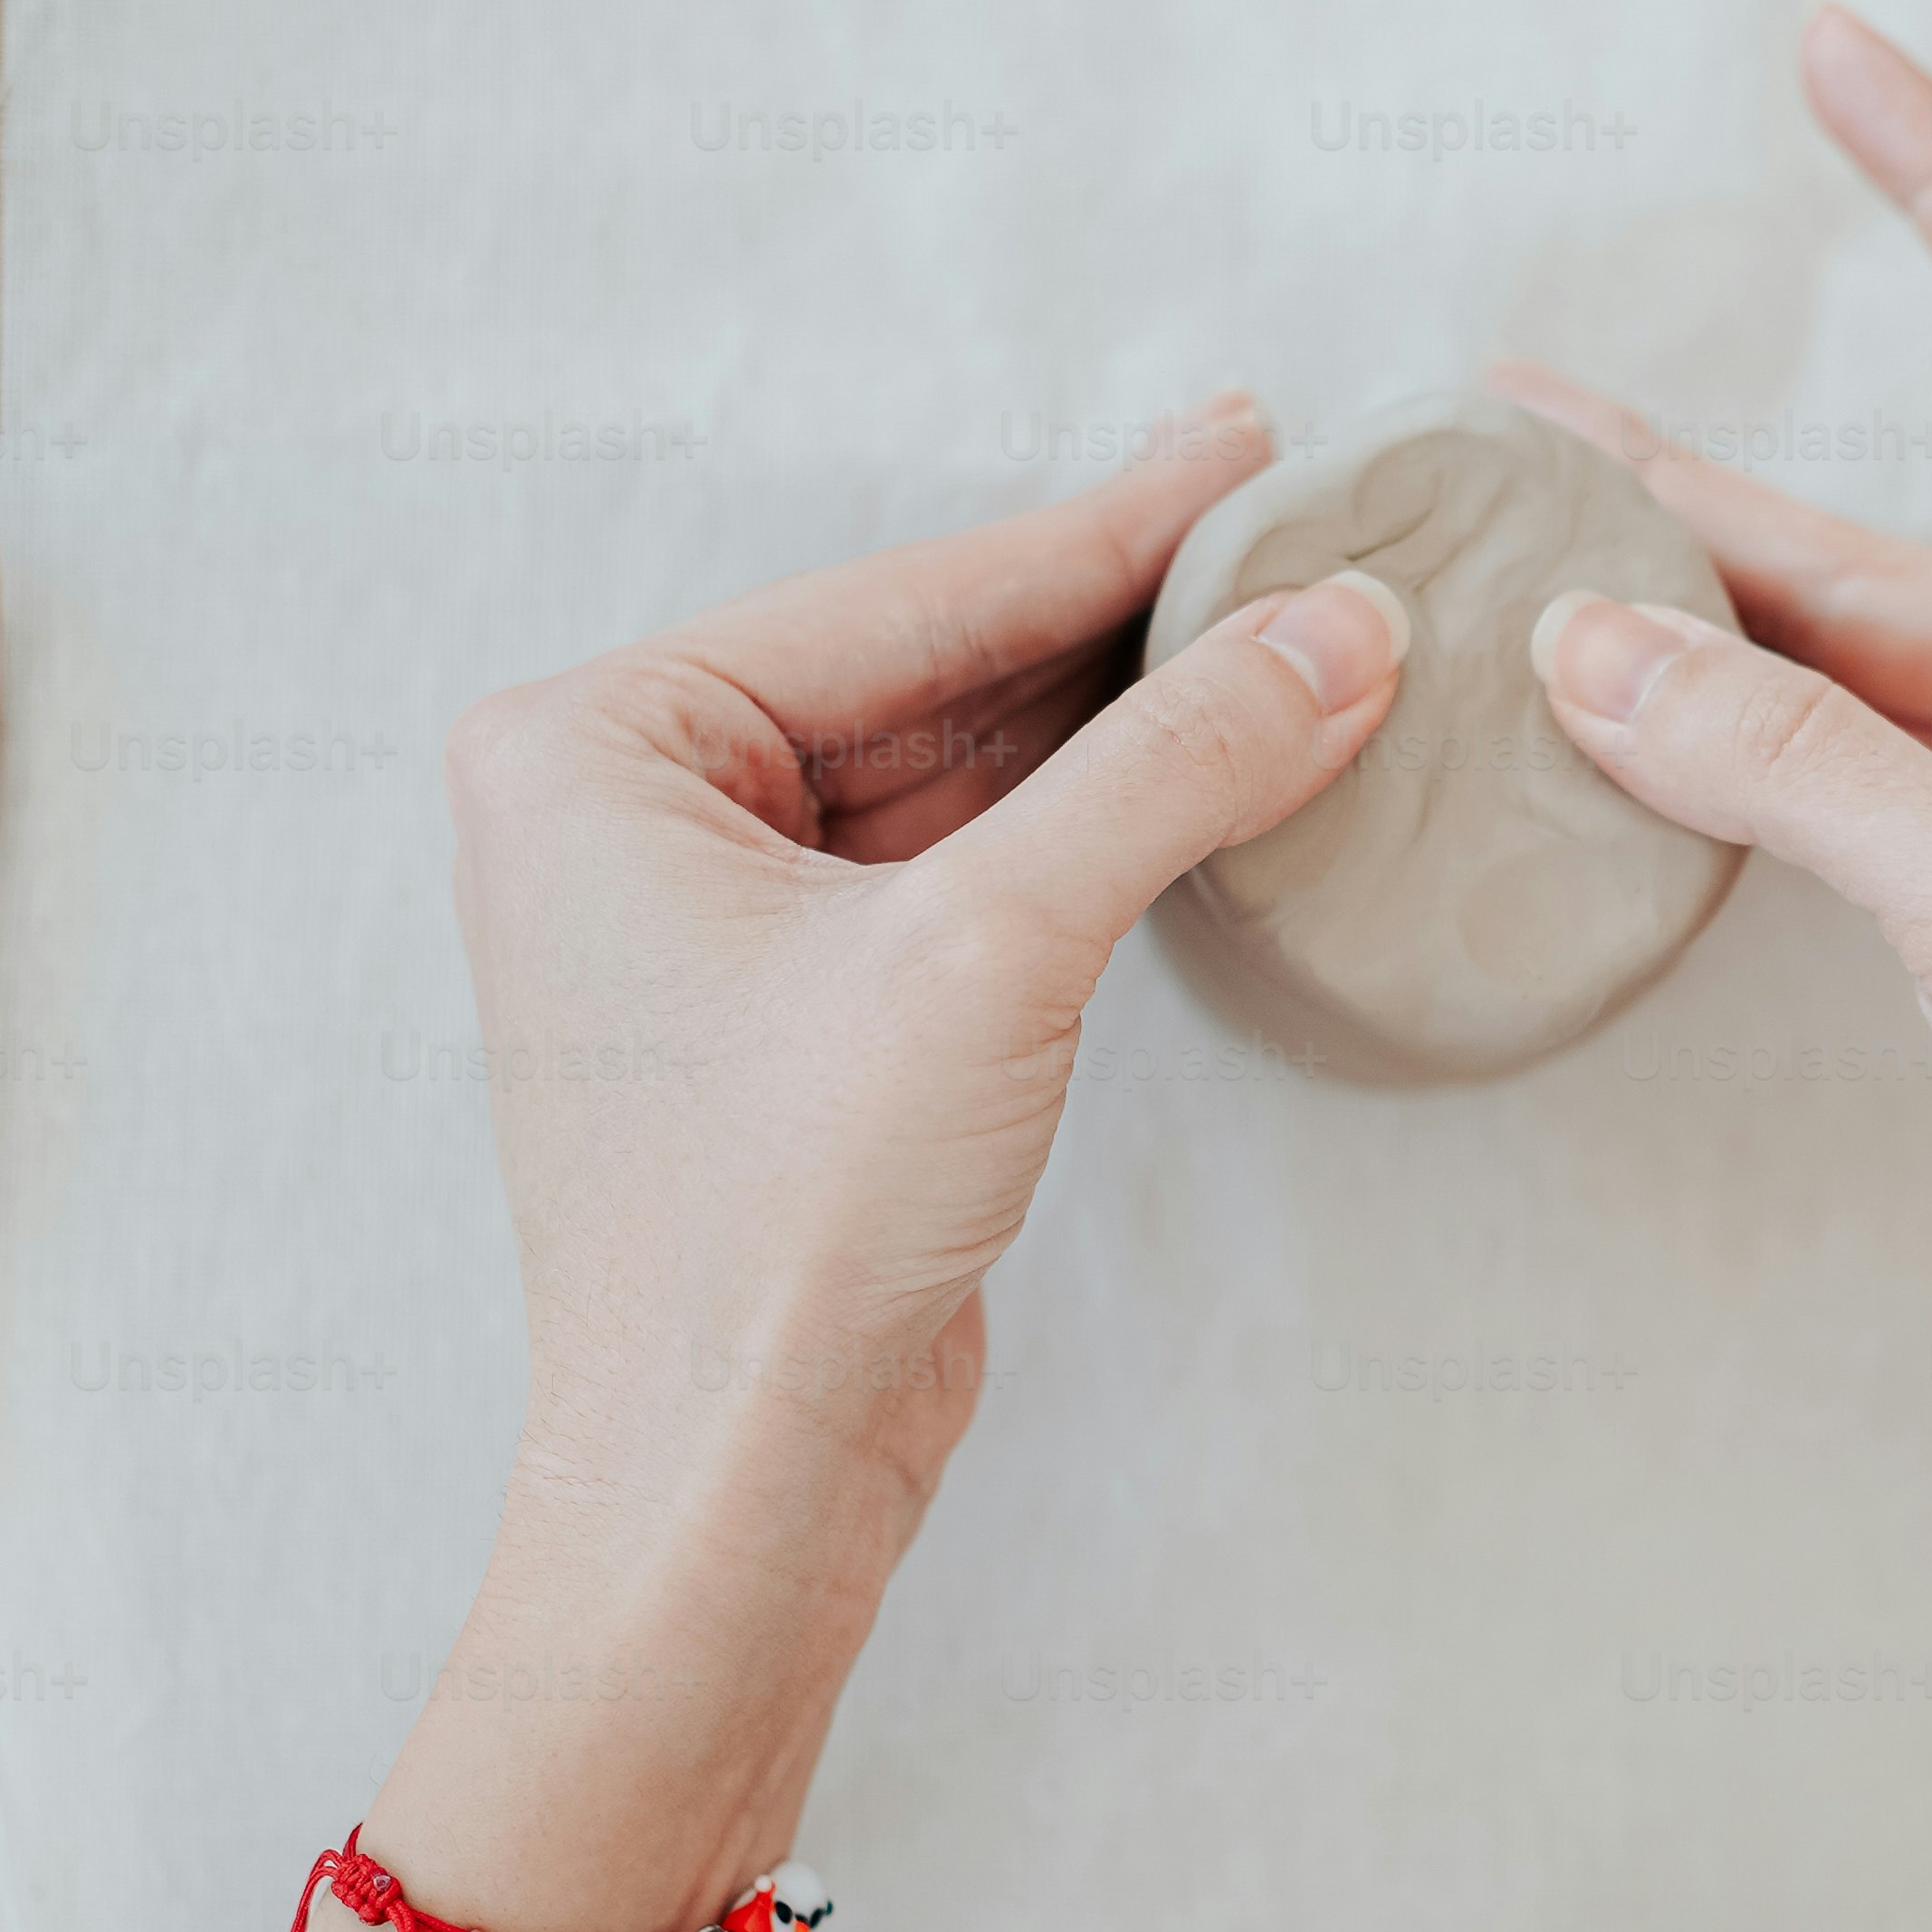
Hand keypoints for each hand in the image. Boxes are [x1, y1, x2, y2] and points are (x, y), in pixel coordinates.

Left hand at [399, 395, 1407, 1918]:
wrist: (736, 1485)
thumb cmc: (779, 1228)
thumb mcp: (998, 950)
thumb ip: (1170, 766)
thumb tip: (1339, 629)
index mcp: (592, 749)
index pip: (902, 602)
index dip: (1101, 531)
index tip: (1248, 445)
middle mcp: (623, 812)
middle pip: (927, 667)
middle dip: (1118, 611)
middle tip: (1288, 509)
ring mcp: (706, 917)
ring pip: (955, 765)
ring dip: (1120, 716)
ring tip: (1288, 624)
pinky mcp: (797, 1013)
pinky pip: (960, 864)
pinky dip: (1087, 822)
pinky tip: (1207, 762)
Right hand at [1501, 12, 1931, 1465]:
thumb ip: (1790, 763)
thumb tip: (1589, 642)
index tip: (1837, 55)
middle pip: (1902, 531)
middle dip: (1708, 481)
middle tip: (1511, 402)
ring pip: (1854, 667)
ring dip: (1697, 617)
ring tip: (1513, 543)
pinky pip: (1852, 780)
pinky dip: (1731, 749)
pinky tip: (1605, 723)